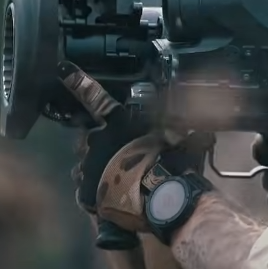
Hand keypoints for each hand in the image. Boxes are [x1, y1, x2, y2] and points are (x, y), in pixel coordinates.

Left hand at [58, 62, 211, 235]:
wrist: (156, 200)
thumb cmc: (169, 164)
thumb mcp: (182, 142)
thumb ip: (185, 134)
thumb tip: (205, 132)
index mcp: (118, 123)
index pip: (96, 97)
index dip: (79, 80)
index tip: (62, 68)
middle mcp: (96, 141)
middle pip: (90, 138)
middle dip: (100, 145)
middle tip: (119, 158)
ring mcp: (87, 167)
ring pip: (86, 164)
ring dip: (97, 169)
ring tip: (117, 182)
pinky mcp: (84, 191)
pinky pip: (85, 189)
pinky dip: (95, 192)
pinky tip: (112, 196)